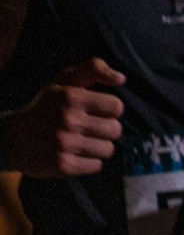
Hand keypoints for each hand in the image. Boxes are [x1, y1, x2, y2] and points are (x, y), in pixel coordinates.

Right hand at [0, 59, 125, 175]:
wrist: (11, 137)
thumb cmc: (45, 106)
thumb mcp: (63, 80)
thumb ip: (93, 69)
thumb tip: (121, 79)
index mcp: (70, 97)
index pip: (117, 107)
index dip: (109, 109)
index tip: (96, 111)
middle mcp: (68, 120)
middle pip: (115, 130)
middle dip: (105, 129)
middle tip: (89, 127)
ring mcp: (64, 144)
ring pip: (108, 149)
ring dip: (98, 146)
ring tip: (81, 141)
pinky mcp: (62, 165)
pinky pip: (96, 166)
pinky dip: (89, 162)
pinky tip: (75, 154)